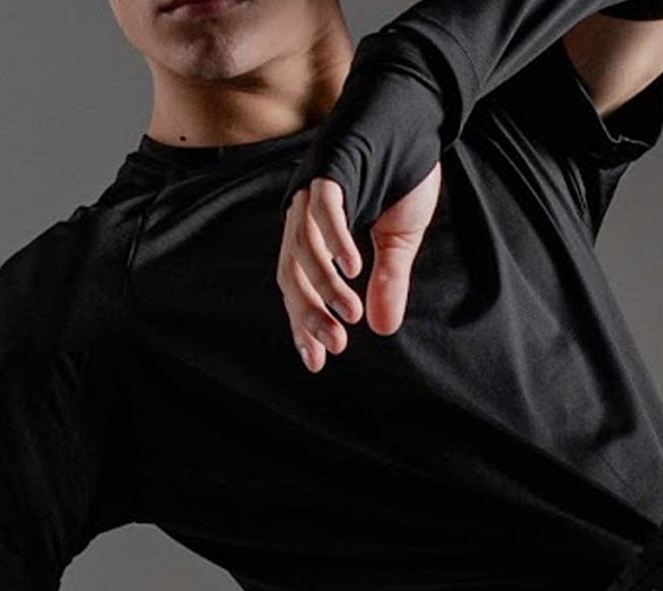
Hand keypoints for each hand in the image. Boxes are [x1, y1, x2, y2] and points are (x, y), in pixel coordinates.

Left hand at [277, 162, 442, 372]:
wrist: (414, 111)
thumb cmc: (402, 171)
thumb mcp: (399, 239)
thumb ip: (388, 281)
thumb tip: (383, 328)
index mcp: (316, 235)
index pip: (299, 289)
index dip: (304, 326)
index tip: (316, 361)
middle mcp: (305, 216)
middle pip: (292, 275)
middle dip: (311, 315)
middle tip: (334, 346)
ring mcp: (314, 191)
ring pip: (304, 248)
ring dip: (325, 285)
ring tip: (350, 314)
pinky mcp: (333, 166)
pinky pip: (325, 208)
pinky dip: (336, 240)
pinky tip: (353, 268)